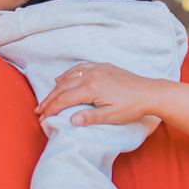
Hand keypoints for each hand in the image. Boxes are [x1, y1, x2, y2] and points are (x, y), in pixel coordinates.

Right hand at [36, 63, 161, 126]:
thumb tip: (71, 121)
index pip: (64, 99)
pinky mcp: (103, 67)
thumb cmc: (132, 107)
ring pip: (69, 76)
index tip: (42, 119)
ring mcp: (97, 69)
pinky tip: (62, 78)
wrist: (149, 92)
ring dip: (56, 87)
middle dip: (49, 99)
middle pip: (63, 87)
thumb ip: (90, 118)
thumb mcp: (111, 116)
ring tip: (47, 98)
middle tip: (39, 110)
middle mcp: (91, 75)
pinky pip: (80, 67)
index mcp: (91, 88)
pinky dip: (68, 73)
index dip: (51, 110)